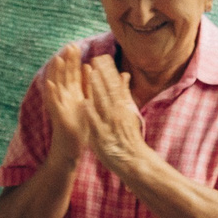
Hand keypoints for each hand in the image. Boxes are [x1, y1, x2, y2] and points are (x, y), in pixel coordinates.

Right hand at [40, 46, 89, 160]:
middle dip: (66, 61)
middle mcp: (64, 97)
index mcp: (72, 93)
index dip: (73, 60)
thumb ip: (88, 86)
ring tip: (57, 59)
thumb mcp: (86, 103)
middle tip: (69, 45)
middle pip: (64, 75)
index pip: (72, 73)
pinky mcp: (58, 116)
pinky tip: (50, 84)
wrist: (71, 148)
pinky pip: (53, 104)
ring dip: (56, 73)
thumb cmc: (79, 127)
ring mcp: (59, 106)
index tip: (76, 45)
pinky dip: (51, 94)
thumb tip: (90, 68)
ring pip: (57, 86)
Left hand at [78, 53, 146, 173]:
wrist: (133, 160)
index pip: (115, 86)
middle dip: (102, 75)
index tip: (101, 58)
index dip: (108, 72)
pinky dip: (91, 113)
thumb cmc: (129, 136)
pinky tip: (84, 103)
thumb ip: (124, 93)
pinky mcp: (103, 136)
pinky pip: (96, 123)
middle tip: (94, 60)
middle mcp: (118, 113)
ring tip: (90, 75)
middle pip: (109, 91)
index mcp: (122, 106)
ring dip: (97, 89)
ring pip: (103, 104)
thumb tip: (124, 75)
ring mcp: (111, 124)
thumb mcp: (129, 111)